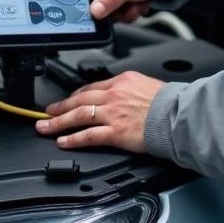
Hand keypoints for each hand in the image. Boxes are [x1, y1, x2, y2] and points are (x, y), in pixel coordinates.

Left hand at [36, 72, 164, 152]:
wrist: (177, 115)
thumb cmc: (169, 102)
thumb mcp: (147, 84)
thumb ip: (131, 90)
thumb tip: (124, 96)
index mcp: (122, 81)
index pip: (92, 87)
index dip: (76, 95)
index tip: (68, 100)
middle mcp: (114, 94)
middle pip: (79, 99)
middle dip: (60, 106)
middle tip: (47, 112)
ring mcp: (113, 113)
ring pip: (79, 115)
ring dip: (59, 122)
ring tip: (46, 127)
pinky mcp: (115, 132)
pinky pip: (88, 135)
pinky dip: (73, 139)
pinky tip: (63, 141)